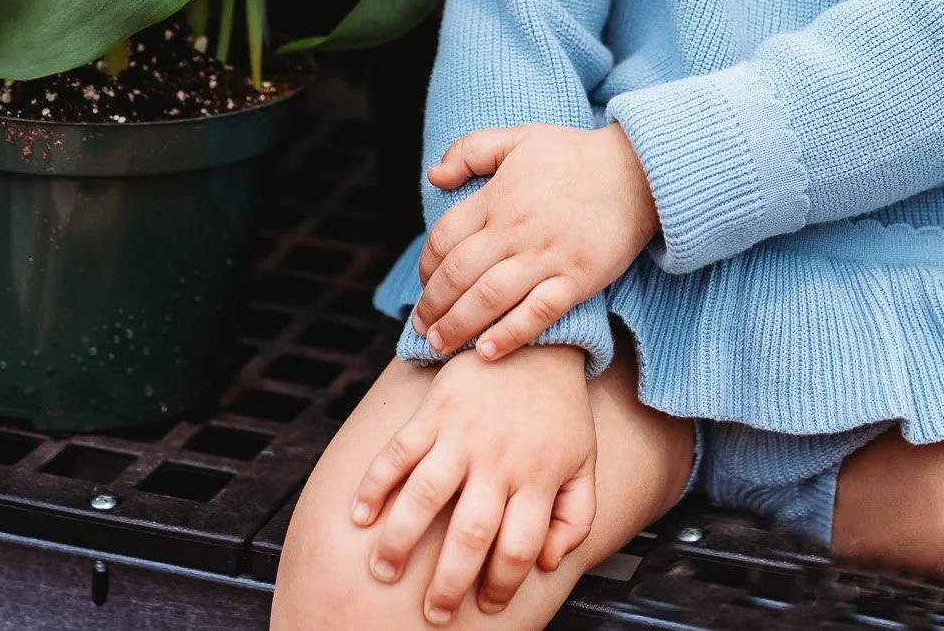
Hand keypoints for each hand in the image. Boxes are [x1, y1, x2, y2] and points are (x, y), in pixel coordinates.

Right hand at [351, 346, 597, 620]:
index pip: (518, 547)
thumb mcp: (584, 461)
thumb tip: (548, 562)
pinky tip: (359, 518)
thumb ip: (576, 515)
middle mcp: (498, 460)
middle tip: (435, 613)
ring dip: (399, 541)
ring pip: (423, 497)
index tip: (488, 605)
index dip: (502, 584)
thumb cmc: (560, 411)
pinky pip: (396, 453)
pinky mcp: (434, 412)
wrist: (537, 339)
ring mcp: (462, 435)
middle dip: (448, 583)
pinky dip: (372, 485)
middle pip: (470, 534)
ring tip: (384, 572)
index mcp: (537, 477)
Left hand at [413, 122, 658, 360]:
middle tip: (420, 328)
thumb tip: (433, 178)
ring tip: (440, 346)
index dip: (426, 268)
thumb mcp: (519, 138)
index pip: (444, 238)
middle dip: (432, 307)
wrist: (638, 170)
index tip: (424, 286)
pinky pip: (537, 312)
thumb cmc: (575, 154)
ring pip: (489, 298)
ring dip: (458, 326)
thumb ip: (471, 151)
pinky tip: (487, 352)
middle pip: (459, 274)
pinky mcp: (577, 279)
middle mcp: (516, 230)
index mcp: (498, 198)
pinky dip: (510, 334)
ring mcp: (547, 256)